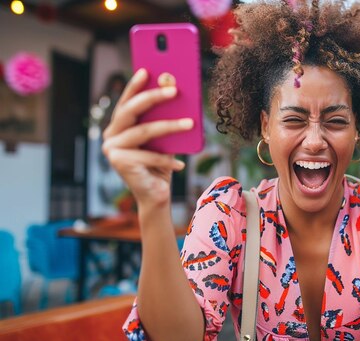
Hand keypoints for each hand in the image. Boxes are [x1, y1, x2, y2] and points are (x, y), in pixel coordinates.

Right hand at [102, 68, 192, 207]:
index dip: (135, 85)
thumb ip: (165, 114)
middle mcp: (111, 135)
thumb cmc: (162, 163)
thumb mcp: (166, 137)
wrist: (157, 194)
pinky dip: (166, 159)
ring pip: (144, 131)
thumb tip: (173, 85)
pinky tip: (180, 164)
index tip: (147, 70)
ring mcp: (112, 149)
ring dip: (169, 127)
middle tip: (174, 90)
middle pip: (131, 110)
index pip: (127, 100)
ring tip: (190, 124)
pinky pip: (148, 155)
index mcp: (120, 125)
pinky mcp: (118, 163)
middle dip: (153, 97)